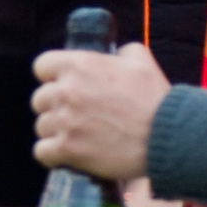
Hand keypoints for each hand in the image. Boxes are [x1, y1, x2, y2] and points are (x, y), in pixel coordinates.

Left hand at [31, 41, 166, 181]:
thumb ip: (120, 52)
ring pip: (41, 126)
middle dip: (54, 106)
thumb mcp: (141, 60)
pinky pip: (41, 151)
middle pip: (39, 99)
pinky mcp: (67, 149)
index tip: (62, 85)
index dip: (51, 77)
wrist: (167, 136)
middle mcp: (66, 91)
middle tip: (75, 115)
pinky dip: (52, 154)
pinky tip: (67, 153)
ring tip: (77, 135)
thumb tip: (114, 55)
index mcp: (78, 66)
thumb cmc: (156, 98)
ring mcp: (64, 121)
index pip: (41, 66)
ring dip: (56, 131)